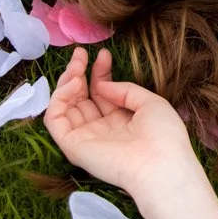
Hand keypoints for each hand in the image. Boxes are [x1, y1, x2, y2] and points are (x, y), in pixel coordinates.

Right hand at [44, 46, 198, 196]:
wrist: (161, 165)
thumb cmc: (163, 135)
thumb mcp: (150, 102)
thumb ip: (125, 90)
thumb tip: (101, 84)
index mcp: (120, 121)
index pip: (101, 93)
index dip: (100, 72)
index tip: (103, 54)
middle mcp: (101, 129)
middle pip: (81, 97)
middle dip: (78, 72)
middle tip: (80, 53)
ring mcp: (85, 138)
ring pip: (64, 106)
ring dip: (67, 81)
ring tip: (77, 67)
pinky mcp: (72, 146)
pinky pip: (54, 120)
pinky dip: (58, 98)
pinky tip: (74, 84)